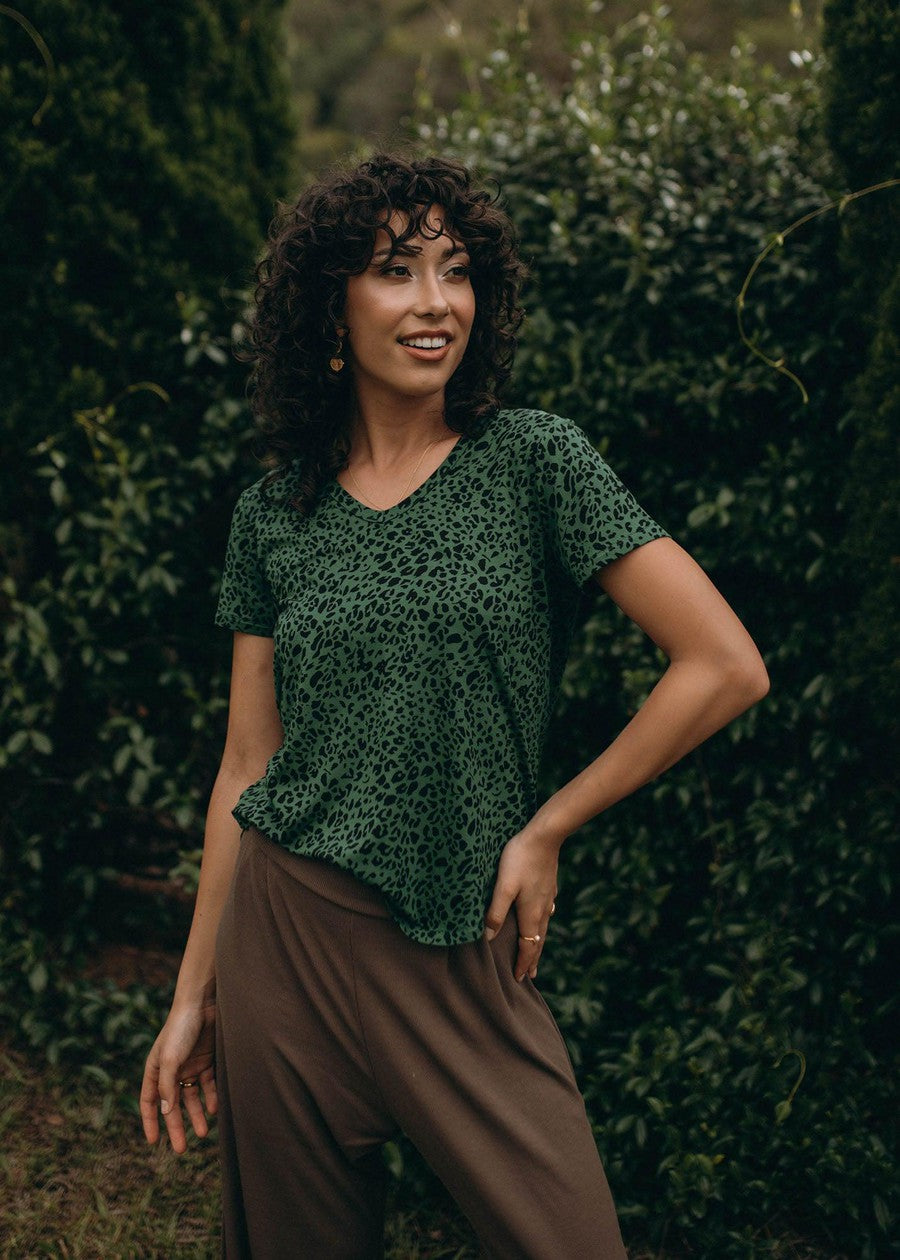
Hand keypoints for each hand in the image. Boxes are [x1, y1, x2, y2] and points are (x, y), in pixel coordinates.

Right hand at [140, 1001, 217, 1153]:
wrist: (204, 1003)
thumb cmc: (181, 1029)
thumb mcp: (170, 1059)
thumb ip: (166, 1087)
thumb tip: (164, 1112)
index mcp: (156, 1070)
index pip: (149, 1102)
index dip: (150, 1121)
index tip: (153, 1142)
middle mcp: (172, 1071)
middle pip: (173, 1105)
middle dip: (177, 1126)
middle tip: (181, 1148)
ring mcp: (191, 1066)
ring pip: (192, 1098)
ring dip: (197, 1115)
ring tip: (204, 1133)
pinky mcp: (208, 1061)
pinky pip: (209, 1085)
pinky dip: (211, 1098)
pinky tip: (214, 1109)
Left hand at [483, 827, 558, 981]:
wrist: (544, 837)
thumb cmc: (519, 860)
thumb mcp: (503, 887)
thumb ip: (496, 912)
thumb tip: (488, 937)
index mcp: (530, 914)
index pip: (528, 947)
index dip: (522, 964)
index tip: (519, 979)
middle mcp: (542, 910)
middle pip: (537, 941)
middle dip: (532, 959)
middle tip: (530, 976)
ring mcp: (547, 898)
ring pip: (543, 927)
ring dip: (538, 943)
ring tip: (537, 952)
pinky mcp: (549, 886)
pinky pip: (546, 912)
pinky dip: (543, 923)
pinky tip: (545, 916)